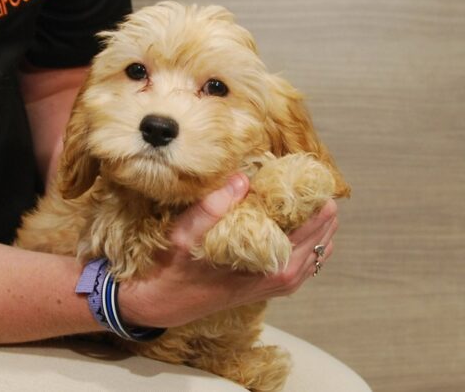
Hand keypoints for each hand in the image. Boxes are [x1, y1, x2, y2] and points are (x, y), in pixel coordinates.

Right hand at [118, 174, 338, 327]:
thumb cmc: (171, 270)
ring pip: (315, 257)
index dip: (315, 201)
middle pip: (320, 242)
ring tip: (317, 204)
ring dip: (319, 229)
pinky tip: (303, 232)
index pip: (309, 230)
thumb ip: (212, 208)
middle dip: (322, 212)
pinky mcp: (265, 287)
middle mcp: (278, 278)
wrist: (160, 304)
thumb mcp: (184, 236)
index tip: (313, 177)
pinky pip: (302, 267)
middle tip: (318, 184)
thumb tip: (242, 179)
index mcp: (267, 266)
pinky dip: (310, 247)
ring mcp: (274, 285)